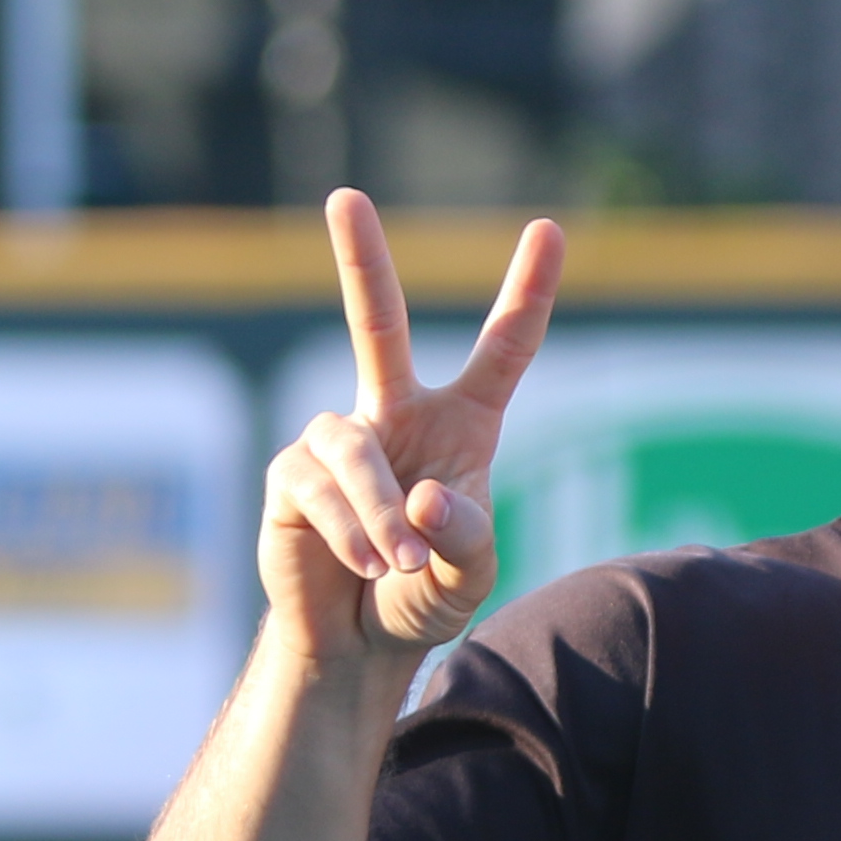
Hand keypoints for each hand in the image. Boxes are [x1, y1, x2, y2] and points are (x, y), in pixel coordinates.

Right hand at [260, 189, 560, 673]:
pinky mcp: (292, 476)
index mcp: (462, 424)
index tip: (548, 229)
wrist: (359, 642)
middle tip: (345, 197)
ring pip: (355, 452)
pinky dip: (350, 532)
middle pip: (377, 323)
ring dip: (380, 515)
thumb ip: (465, 539)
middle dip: (361, 260)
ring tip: (396, 564)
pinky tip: (363, 565)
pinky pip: (321, 489)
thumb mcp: (470, 575)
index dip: (527, 292)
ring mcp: (338, 440)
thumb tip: (423, 498)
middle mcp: (396, 414)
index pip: (502, 350)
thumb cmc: (426, 596)